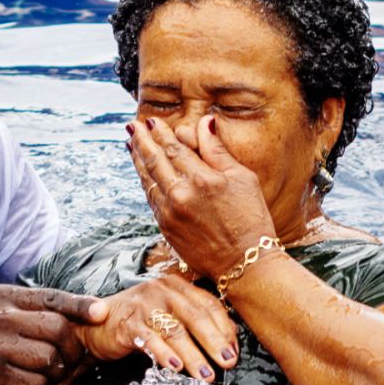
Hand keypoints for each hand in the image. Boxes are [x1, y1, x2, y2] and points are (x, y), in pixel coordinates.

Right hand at [0, 285, 106, 384]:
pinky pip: (34, 383)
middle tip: (72, 361)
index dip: (81, 306)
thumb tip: (82, 317)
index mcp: (2, 295)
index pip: (51, 297)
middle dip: (72, 350)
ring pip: (49, 359)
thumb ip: (32, 311)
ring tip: (43, 373)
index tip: (101, 314)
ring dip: (53, 372)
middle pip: (58, 330)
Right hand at [79, 273, 238, 381]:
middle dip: (214, 342)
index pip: (209, 305)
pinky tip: (176, 369)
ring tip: (206, 376)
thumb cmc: (139, 321)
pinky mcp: (128, 323)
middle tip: (227, 363)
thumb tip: (229, 341)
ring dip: (193, 356)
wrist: (96, 322)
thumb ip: (194, 323)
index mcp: (177, 286)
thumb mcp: (169, 316)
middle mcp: (163, 291)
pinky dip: (164, 355)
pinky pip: (150, 340)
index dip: (224, 329)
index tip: (234, 352)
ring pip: (175, 331)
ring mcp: (144, 305)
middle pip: (196, 316)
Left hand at [128, 115, 275, 280]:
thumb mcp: (243, 178)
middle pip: (154, 160)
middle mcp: (181, 194)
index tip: (151, 121)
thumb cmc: (251, 218)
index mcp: (203, 178)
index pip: (174, 148)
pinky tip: (143, 173)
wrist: (245, 263)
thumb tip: (205, 121)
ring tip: (131, 144)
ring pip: (148, 179)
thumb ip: (217, 150)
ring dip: (138, 160)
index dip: (160, 132)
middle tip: (132, 126)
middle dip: (142, 141)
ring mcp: (170, 212)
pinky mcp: (166, 228)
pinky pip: (150, 198)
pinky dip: (144, 182)